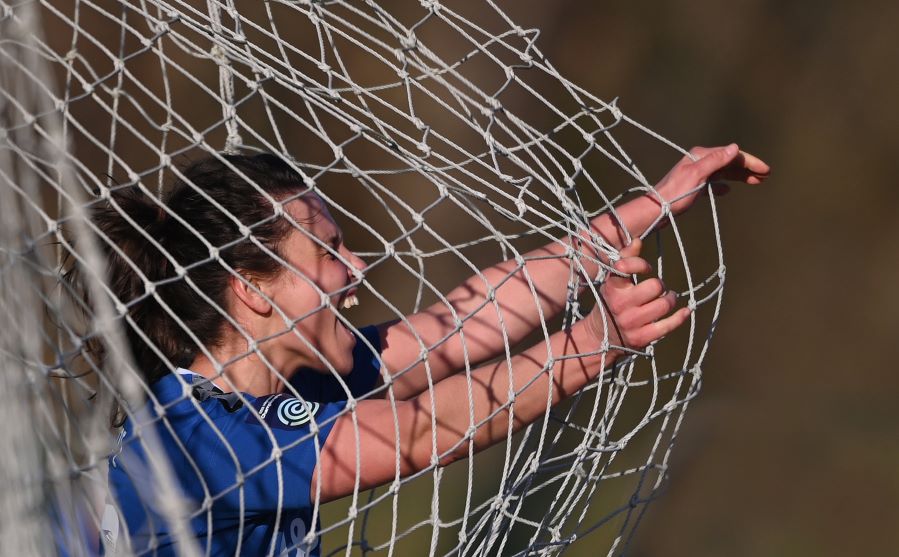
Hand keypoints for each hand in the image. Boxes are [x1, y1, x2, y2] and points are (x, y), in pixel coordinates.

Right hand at [586, 239, 689, 350]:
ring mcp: (631, 322)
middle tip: (659, 289)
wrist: (601, 336)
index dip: (642, 265)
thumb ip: (624, 260)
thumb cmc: (610, 302)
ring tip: (669, 299)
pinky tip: (685, 311)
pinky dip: (680, 316)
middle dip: (661, 286)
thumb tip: (637, 241)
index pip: (627, 266)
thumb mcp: (612, 281)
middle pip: (655, 286)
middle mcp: (620, 304)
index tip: (647, 269)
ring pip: (664, 305)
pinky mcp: (641, 338)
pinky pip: (667, 326)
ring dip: (671, 299)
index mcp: (612, 287)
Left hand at [655, 144, 769, 214]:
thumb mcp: (697, 175)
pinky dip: (722, 186)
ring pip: (723, 173)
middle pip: (729, 162)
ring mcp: (697, 174)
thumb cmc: (675, 193)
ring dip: (739, 176)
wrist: (657, 209)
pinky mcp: (693, 187)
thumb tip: (734, 148)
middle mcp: (700, 162)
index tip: (766, 170)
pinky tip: (727, 191)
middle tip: (766, 176)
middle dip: (748, 168)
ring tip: (755, 182)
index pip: (732, 155)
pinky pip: (713, 183)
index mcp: (701, 155)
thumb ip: (715, 161)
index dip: (750, 161)